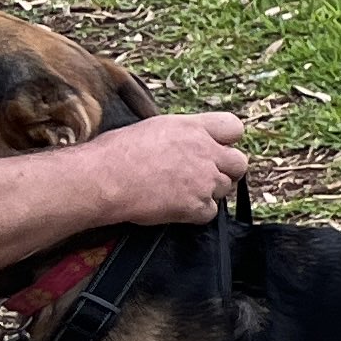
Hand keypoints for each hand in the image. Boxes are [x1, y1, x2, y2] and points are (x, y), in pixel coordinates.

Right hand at [100, 112, 248, 224]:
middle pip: (239, 163)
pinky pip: (210, 212)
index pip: (234, 127)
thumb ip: (183, 134)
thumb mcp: (153, 128)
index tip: (216, 148)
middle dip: (225, 170)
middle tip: (202, 175)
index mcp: (193, 127)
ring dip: (209, 191)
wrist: (100, 179)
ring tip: (179, 191)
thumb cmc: (115, 153)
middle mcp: (205, 151)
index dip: (227, 140)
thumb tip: (190, 141)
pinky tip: (174, 206)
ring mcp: (204, 180)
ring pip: (225, 188)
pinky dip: (196, 213)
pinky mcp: (196, 205)